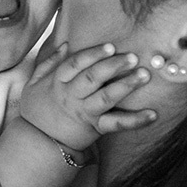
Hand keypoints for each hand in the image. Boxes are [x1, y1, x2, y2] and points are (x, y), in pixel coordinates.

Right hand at [20, 42, 155, 150]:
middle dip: (112, 66)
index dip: (92, 54)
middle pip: (92, 78)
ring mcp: (85, 112)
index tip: (109, 46)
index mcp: (58, 83)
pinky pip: (116, 124)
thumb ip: (49, 63)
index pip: (75, 64)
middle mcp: (72, 96)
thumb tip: (65, 44)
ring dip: (126, 86)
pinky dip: (135, 121)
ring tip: (143, 75)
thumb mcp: (33, 84)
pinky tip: (152, 114)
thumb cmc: (36, 110)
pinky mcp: (96, 128)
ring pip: (106, 97)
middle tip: (132, 57)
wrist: (36, 141)